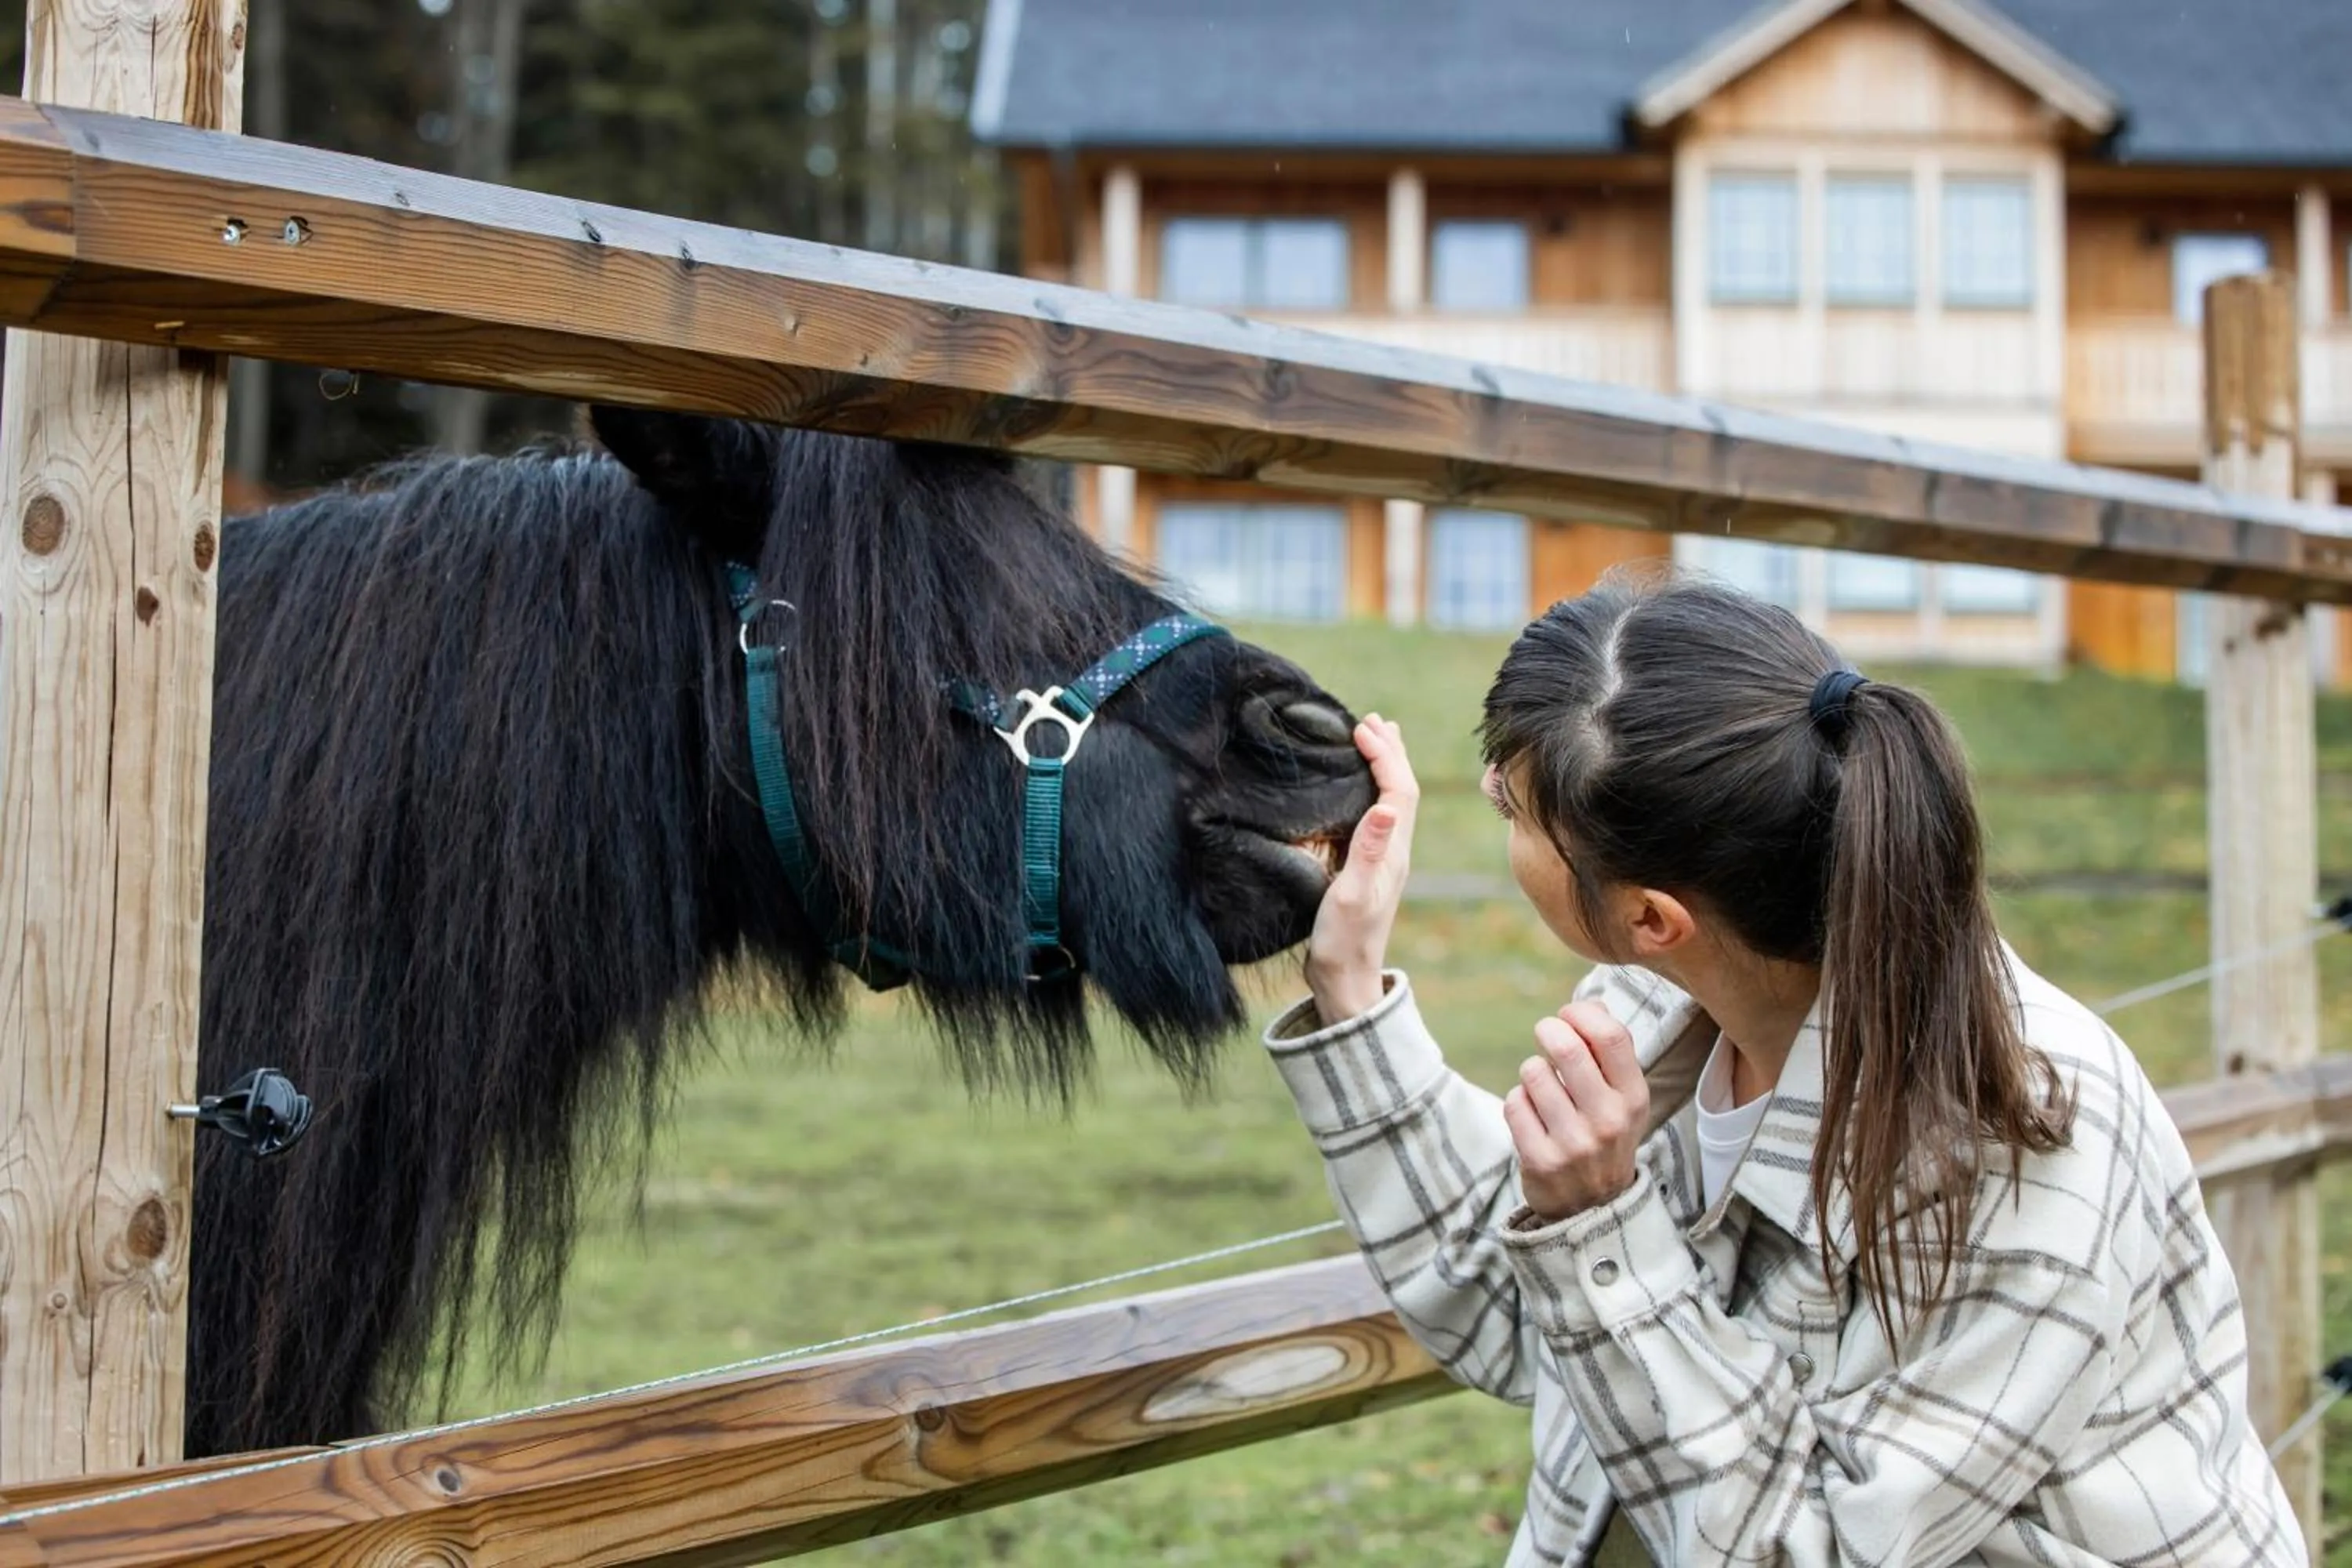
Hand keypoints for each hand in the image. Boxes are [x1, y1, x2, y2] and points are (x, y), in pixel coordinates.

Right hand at [1304, 715, 1417, 1023]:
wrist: (1344, 981)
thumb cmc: (1343, 942)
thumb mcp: (1351, 895)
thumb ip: (1368, 851)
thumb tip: (1387, 806)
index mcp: (1394, 853)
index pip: (1398, 790)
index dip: (1384, 756)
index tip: (1362, 728)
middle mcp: (1395, 852)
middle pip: (1402, 790)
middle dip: (1390, 752)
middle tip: (1372, 720)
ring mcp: (1384, 860)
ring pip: (1392, 801)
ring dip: (1385, 767)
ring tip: (1373, 740)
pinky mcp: (1368, 868)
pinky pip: (1378, 816)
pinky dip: (1371, 790)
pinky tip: (1358, 790)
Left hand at [1503, 1001, 1649, 1222]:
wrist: (1594, 1208)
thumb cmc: (1604, 1134)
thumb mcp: (1623, 1097)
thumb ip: (1610, 1049)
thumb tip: (1590, 1002)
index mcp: (1634, 1098)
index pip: (1611, 1036)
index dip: (1582, 1014)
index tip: (1569, 1015)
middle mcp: (1609, 1121)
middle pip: (1567, 1049)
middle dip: (1548, 1030)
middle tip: (1545, 1033)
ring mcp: (1574, 1144)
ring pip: (1533, 1073)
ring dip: (1531, 1071)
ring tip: (1543, 1088)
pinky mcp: (1540, 1160)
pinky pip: (1514, 1103)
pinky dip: (1517, 1100)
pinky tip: (1531, 1115)